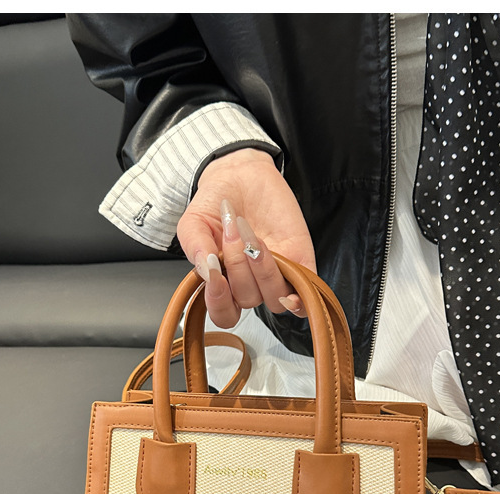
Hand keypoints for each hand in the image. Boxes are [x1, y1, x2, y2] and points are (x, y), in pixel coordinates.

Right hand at [176, 148, 316, 328]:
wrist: (241, 174)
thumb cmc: (215, 203)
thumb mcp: (194, 222)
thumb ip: (194, 247)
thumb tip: (207, 271)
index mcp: (223, 284)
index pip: (223, 314)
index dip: (219, 301)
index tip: (215, 271)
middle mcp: (250, 285)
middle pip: (247, 299)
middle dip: (237, 264)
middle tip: (232, 230)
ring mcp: (277, 277)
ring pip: (274, 297)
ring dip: (263, 270)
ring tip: (252, 237)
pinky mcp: (300, 264)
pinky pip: (306, 295)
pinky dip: (300, 300)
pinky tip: (292, 293)